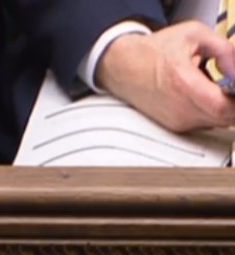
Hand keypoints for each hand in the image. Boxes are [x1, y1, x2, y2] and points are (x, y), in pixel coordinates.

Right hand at [95, 21, 234, 131]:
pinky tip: (205, 96)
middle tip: (232, 88)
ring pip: (216, 123)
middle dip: (234, 105)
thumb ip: (225, 51)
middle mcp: (178, 109)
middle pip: (224, 119)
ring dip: (224, 108)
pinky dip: (212, 112)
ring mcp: (175, 121)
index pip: (224, 107)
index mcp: (183, 84)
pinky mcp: (173, 126)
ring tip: (218, 88)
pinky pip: (204, 124)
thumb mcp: (194, 35)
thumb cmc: (152, 52)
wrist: (122, 67)